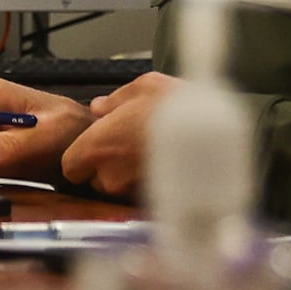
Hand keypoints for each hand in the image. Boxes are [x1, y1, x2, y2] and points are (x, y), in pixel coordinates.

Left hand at [54, 73, 175, 201]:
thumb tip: (99, 107)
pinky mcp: (159, 203)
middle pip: (95, 182)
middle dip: (106, 168)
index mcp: (96, 147)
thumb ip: (115, 100)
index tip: (97, 147)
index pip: (71, 167)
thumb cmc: (180, 106)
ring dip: (129, 177)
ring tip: (151, 155)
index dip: (83, 157)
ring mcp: (134, 193)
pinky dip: (152, 185)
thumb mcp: (144, 87)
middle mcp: (110, 176)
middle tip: (128, 147)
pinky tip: (168, 167)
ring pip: (121, 191)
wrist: (220, 136)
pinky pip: (145, 196)